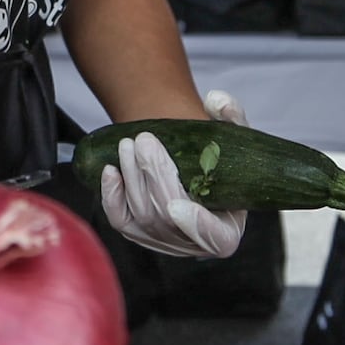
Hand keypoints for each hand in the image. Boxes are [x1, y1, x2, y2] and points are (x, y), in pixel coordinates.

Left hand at [99, 91, 248, 260]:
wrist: (189, 167)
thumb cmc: (218, 157)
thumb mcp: (234, 137)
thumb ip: (232, 117)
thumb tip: (216, 100)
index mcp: (226, 231)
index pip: (215, 238)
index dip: (196, 225)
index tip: (176, 206)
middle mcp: (193, 244)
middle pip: (168, 217)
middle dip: (155, 177)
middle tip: (145, 142)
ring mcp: (162, 241)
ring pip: (143, 216)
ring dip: (133, 178)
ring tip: (129, 144)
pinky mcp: (137, 233)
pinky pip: (120, 220)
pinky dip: (112, 197)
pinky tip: (110, 170)